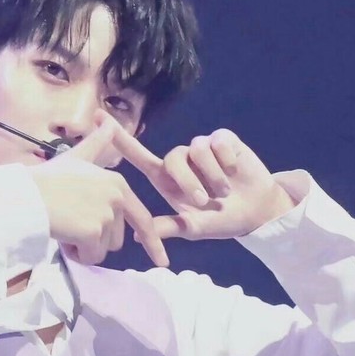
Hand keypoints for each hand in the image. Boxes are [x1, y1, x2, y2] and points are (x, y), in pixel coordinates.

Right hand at [29, 112, 168, 266]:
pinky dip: (76, 253)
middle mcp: (117, 197)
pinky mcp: (92, 231)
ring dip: (84, 246)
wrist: (26, 195)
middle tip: (72, 223)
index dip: (153, 242)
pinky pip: (90, 257)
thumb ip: (96, 143)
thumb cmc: (48, 178)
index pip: (142, 219)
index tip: (162, 261)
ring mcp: (106, 215)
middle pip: (116, 238)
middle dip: (95, 238)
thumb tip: (108, 120)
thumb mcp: (76, 157)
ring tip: (65, 227)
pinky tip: (62, 235)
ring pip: (103, 250)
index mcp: (118, 184)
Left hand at [109, 122, 296, 240]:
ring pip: (197, 150)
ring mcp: (202, 148)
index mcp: (167, 179)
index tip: (97, 119)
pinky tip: (234, 171)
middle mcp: (181, 160)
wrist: (257, 213)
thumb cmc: (220, 220)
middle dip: (189, 183)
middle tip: (204, 202)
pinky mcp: (223, 140)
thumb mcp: (193, 228)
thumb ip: (168, 227)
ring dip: (212, 175)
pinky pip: (218, 143)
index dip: (120, 139)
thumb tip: (134, 237)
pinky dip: (227, 160)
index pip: (139, 156)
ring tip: (224, 192)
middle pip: (173, 158)